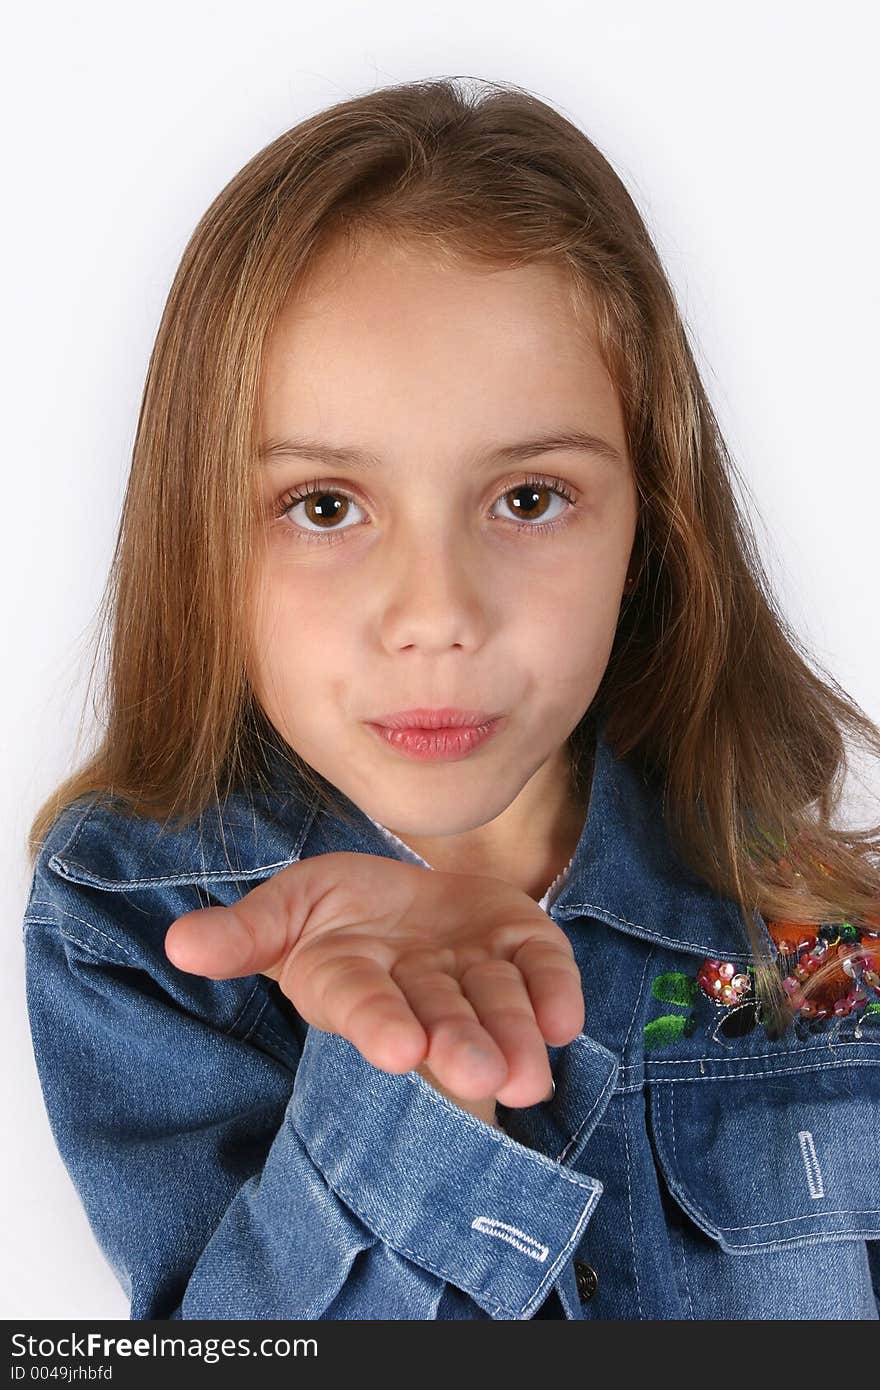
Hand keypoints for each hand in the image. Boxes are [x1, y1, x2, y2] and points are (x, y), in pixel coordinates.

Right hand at [163, 852, 584, 1109]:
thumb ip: (242, 934)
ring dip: (513, 1034)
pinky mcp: (519, 943)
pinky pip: (542, 969)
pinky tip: (566, 1021)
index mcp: (350, 982)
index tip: (398, 1049)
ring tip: (530, 1076)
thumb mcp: (282, 910)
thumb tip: (180, 944)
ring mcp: (473, 969)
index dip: (378, 1024)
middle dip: (459, 1045)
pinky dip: (555, 993)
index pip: (363, 1005)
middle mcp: (416, 988)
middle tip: (483, 1078)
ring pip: (495, 1002)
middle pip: (439, 1018)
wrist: (398, 900)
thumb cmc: (332, 913)